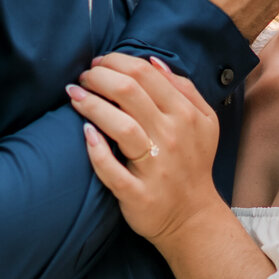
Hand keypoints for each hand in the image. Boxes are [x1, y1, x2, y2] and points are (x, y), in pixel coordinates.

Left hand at [70, 52, 221, 245]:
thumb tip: (154, 62)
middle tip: (83, 78)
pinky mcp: (138, 194)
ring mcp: (155, 167)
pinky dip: (96, 149)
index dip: (116, 62)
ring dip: (92, 105)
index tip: (98, 64)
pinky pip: (111, 169)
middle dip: (98, 77)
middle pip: (130, 92)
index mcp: (186, 115)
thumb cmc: (192, 163)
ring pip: (120, 126)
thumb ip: (183, 88)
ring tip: (74, 95)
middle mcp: (172, 137)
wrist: (193, 217)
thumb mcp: (204, 121)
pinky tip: (84, 132)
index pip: (146, 74)